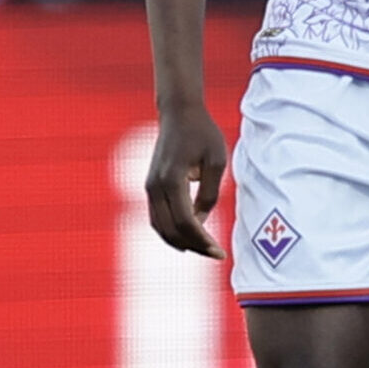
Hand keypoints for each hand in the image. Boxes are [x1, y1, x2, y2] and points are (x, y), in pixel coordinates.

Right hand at [145, 102, 228, 257]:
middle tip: (215, 254)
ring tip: (204, 248)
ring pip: (160, 227)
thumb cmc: (202, 134)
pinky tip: (190, 237)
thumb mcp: (216, 161)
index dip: (202, 241)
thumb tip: (201, 222)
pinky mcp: (150, 187)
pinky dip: (171, 231)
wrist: (179, 113)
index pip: (185, 221)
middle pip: (170, 230)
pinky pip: (157, 218)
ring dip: (180, 242)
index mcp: (172, 179)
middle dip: (193, 246)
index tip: (219, 252)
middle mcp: (155, 186)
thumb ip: (210, 193)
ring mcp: (149, 187)